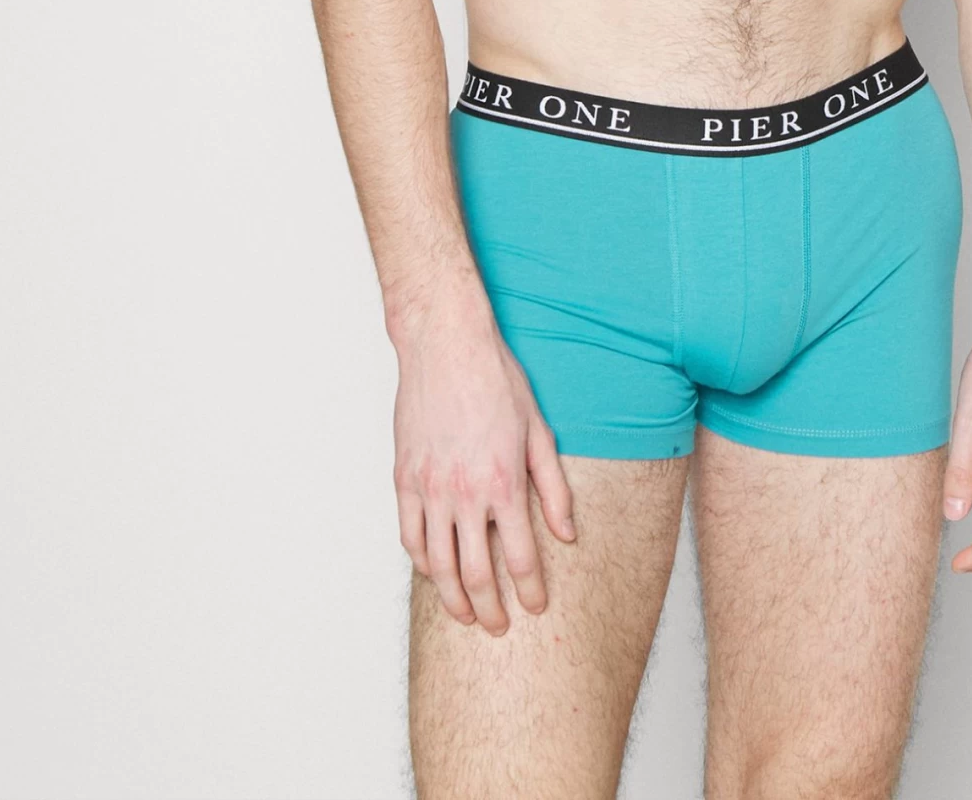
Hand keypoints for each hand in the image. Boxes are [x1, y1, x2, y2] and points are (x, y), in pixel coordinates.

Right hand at [391, 292, 576, 630]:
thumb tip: (567, 533)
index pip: (521, 557)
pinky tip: (433, 573)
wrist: (446, 344)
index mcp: (504, 481)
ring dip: (453, 598)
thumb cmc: (497, 379)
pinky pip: (410, 536)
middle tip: (499, 627)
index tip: (535, 608)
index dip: (530, 590)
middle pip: (476, 573)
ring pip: (438, 565)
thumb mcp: (539, 430)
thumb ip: (553, 487)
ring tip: (466, 615)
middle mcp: (465, 493)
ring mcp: (430, 487)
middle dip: (491, 608)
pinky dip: (421, 562)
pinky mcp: (404, 478)